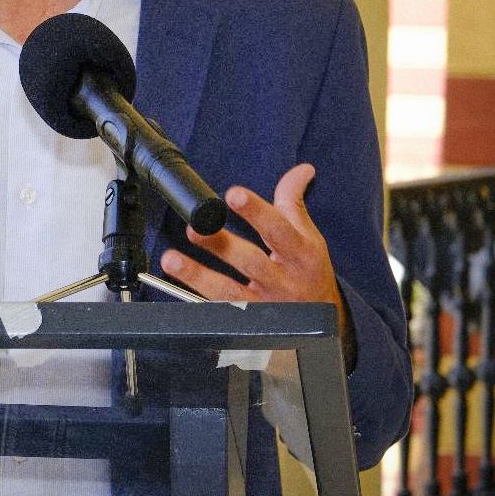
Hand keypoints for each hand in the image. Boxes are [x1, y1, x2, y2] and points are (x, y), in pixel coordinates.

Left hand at [159, 163, 355, 366]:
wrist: (325, 325)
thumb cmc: (309, 272)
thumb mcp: (308, 238)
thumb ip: (294, 202)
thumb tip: (301, 170)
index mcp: (302, 255)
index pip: (279, 229)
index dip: (257, 212)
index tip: (234, 194)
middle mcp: (285, 281)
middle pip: (252, 262)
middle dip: (221, 245)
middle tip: (195, 228)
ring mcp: (266, 307)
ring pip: (231, 293)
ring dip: (198, 276)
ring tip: (171, 259)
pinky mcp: (249, 326)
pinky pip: (222, 315)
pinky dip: (200, 303)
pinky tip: (177, 289)